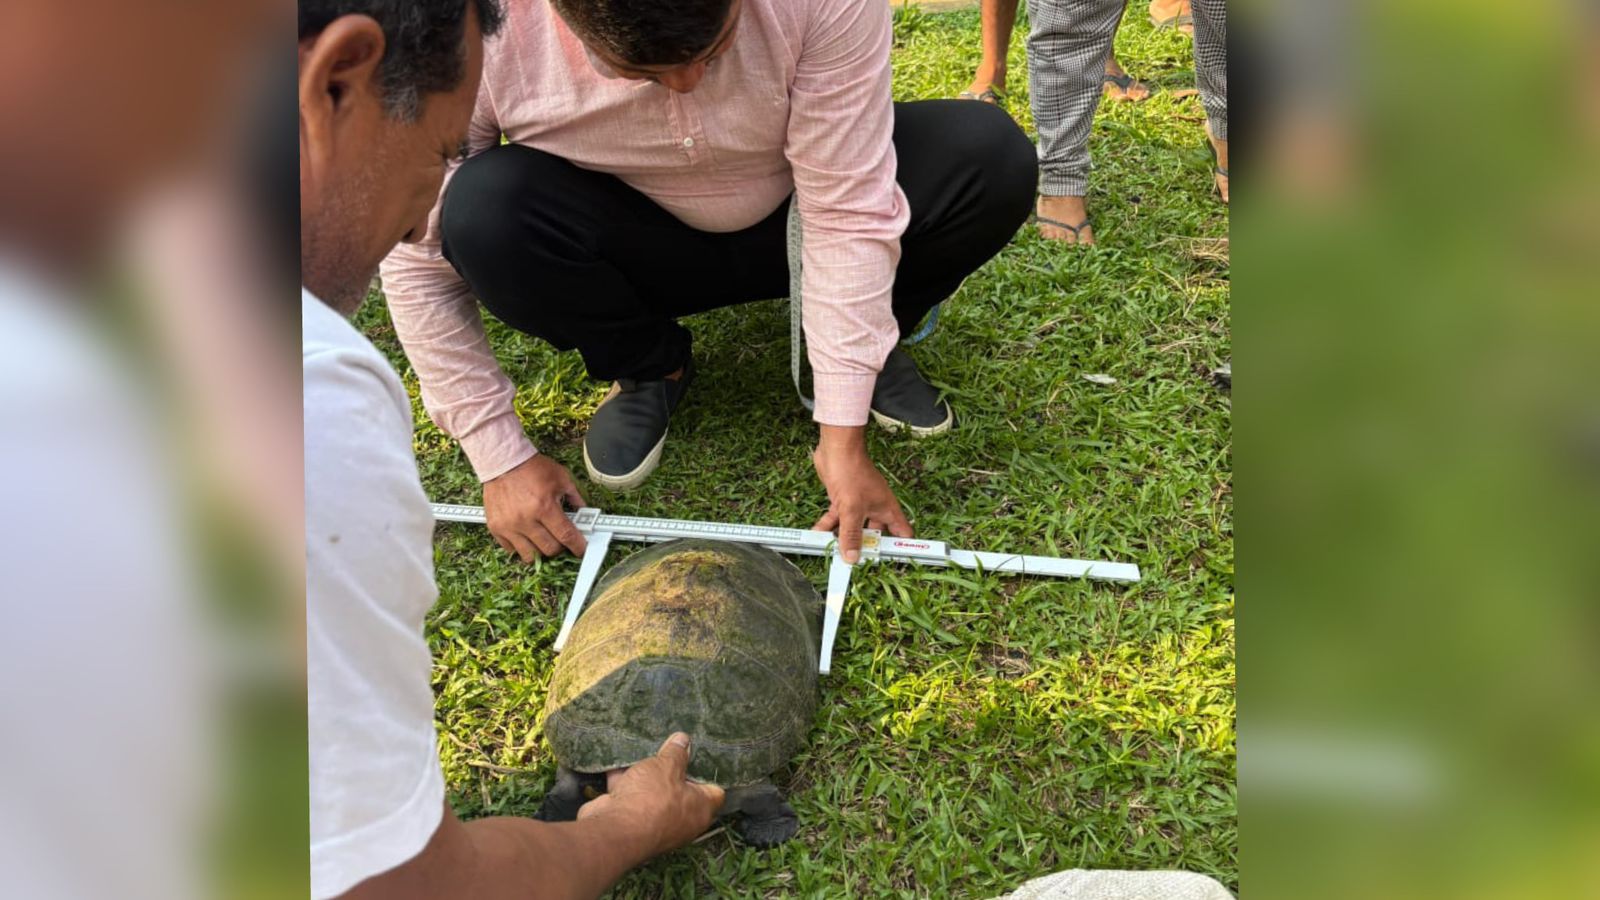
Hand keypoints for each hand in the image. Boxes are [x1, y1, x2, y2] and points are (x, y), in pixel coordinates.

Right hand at [482, 454, 587, 560]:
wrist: (503, 461)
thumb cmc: (532, 468)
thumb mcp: (561, 478)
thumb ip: (576, 498)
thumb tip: (586, 514)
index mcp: (544, 507)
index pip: (566, 536)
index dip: (578, 546)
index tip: (581, 549)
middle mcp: (526, 519)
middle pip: (549, 549)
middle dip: (560, 546)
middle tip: (560, 538)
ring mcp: (509, 526)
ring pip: (530, 556)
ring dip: (540, 550)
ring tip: (543, 539)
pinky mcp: (495, 528)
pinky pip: (511, 550)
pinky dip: (521, 546)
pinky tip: (526, 536)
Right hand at [576, 733, 724, 857]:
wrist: (613, 831)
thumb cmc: (651, 799)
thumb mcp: (667, 766)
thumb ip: (676, 752)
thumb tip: (683, 740)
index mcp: (700, 809)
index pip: (715, 792)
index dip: (708, 773)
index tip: (701, 755)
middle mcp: (682, 821)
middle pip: (682, 790)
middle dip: (673, 769)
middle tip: (670, 748)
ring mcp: (655, 823)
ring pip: (654, 793)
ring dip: (646, 775)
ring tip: (643, 749)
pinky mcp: (631, 822)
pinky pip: (631, 797)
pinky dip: (624, 782)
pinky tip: (617, 762)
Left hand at [811, 424, 911, 562]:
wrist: (836, 449)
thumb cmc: (852, 473)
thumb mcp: (852, 509)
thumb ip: (851, 534)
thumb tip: (852, 557)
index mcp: (887, 509)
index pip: (902, 532)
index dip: (900, 547)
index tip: (892, 562)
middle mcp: (875, 508)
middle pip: (875, 534)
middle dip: (866, 548)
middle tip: (856, 563)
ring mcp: (858, 504)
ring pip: (853, 528)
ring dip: (843, 539)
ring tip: (833, 553)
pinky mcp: (843, 500)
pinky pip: (837, 519)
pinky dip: (828, 526)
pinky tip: (817, 535)